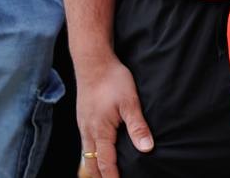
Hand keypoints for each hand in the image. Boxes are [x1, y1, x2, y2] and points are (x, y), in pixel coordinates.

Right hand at [76, 54, 153, 177]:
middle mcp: (88, 132)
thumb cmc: (112, 80)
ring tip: (105, 176)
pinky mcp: (83, 119)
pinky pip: (85, 145)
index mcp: (100, 131)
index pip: (105, 163)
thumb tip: (146, 148)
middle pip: (91, 164)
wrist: (93, 63)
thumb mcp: (130, 102)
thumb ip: (138, 126)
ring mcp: (83, 126)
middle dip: (99, 177)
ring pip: (86, 155)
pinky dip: (91, 156)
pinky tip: (98, 156)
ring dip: (94, 168)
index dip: (112, 177)